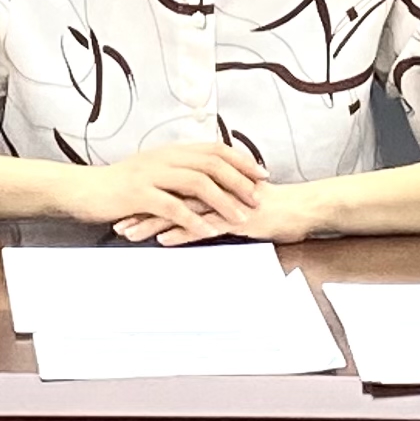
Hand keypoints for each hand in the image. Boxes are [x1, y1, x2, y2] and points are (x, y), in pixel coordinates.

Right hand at [71, 141, 264, 241]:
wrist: (83, 189)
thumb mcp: (152, 172)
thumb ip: (177, 173)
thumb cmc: (118, 186)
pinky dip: (192, 219)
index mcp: (170, 151)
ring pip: (197, 183)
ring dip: (223, 200)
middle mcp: (165, 158)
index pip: (214, 149)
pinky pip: (171, 206)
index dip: (241, 160)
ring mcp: (151, 175)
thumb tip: (207, 180)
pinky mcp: (138, 194)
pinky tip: (206, 231)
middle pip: (212, 163)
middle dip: (239, 180)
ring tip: (241, 217)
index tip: (261, 173)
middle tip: (259, 197)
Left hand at [118, 175, 328, 245]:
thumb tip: (199, 208)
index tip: (125, 206)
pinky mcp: (235, 218)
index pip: (173, 186)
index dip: (148, 196)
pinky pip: (203, 225)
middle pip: (169, 195)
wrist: (303, 208)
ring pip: (180, 210)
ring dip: (152, 222)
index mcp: (214, 180)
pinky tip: (161, 240)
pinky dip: (180, 233)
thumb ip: (219, 199)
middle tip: (117, 221)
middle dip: (141, 208)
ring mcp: (224, 202)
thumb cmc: (274, 207)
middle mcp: (215, 187)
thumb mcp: (240, 200)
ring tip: (129, 233)